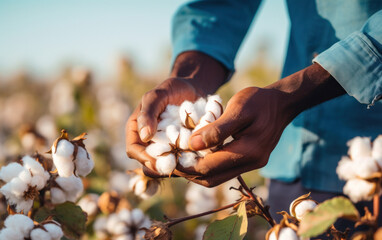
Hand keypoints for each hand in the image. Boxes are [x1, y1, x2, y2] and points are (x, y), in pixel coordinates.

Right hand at [125, 77, 201, 172]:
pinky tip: (198, 157)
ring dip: (176, 166)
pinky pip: (182, 160)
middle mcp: (150, 142)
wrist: (192, 88)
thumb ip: (148, 113)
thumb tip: (144, 137)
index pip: (133, 150)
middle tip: (175, 166)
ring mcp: (166, 147)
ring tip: (188, 162)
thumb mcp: (157, 96)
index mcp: (137, 130)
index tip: (157, 161)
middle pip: (149, 162)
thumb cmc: (170, 89)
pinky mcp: (181, 149)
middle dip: (160, 166)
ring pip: (166, 164)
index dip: (143, 158)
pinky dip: (188, 161)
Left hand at [179, 63, 344, 186]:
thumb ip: (217, 129)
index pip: (209, 168)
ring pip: (218, 178)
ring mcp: (252, 164)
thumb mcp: (238, 108)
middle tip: (171, 162)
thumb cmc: (259, 101)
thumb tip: (193, 145)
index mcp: (248, 151)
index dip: (187, 166)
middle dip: (190, 173)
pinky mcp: (251, 160)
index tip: (170, 159)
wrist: (282, 102)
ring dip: (198, 172)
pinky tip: (198, 155)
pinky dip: (209, 166)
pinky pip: (225, 170)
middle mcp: (251, 163)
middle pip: (212, 179)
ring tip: (181, 160)